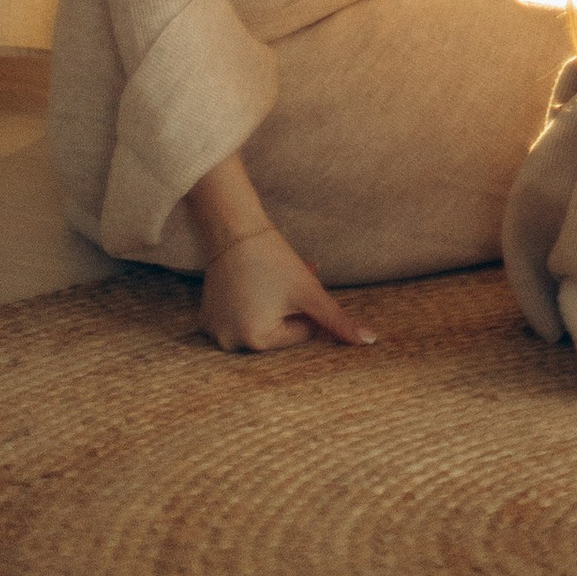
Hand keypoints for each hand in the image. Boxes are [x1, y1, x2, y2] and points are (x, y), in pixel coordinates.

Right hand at [199, 223, 373, 355]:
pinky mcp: (206, 319)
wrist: (235, 230)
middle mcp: (230, 345)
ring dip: (272, 305)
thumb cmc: (275, 260)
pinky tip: (249, 282)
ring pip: (259, 324)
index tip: (297, 284)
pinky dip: (248, 305)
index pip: (299, 335)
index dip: (305, 306)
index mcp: (256, 343)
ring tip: (270, 280)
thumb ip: (338, 321)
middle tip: (289, 280)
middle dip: (289, 307)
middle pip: (278, 331)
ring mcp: (214, 333)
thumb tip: (370, 342)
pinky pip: (237, 319)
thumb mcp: (310, 292)